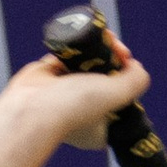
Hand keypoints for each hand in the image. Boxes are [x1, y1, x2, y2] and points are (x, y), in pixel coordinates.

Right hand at [4, 35, 147, 152]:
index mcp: (99, 127)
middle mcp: (81, 111)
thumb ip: (136, 81)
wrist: (30, 107)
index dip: (127, 78)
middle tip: (117, 49)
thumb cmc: (74, 108)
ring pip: (87, 66)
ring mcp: (63, 95)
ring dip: (96, 50)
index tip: (129, 65)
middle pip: (105, 79)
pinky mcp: (47, 77)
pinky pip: (65, 57)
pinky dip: (74, 47)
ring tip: (104, 39)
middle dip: (113, 60)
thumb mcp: (117, 95)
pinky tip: (83, 38)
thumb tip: (136, 66)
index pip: (121, 99)